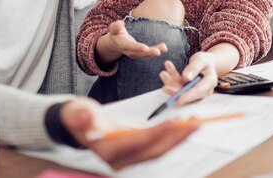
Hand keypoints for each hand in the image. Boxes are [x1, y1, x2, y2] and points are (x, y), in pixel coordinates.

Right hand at [60, 97, 196, 169]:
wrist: (75, 123)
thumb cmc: (76, 116)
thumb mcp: (76, 113)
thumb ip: (80, 116)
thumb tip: (87, 118)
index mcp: (109, 151)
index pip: (139, 142)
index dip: (159, 133)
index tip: (177, 122)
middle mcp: (120, 160)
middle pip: (154, 150)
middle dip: (176, 137)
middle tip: (196, 123)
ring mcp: (128, 158)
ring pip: (158, 149)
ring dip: (178, 137)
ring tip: (195, 123)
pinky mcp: (134, 151)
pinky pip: (156, 145)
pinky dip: (170, 135)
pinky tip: (182, 125)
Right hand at [96, 20, 167, 64]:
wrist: (115, 44)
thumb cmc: (116, 33)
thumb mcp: (113, 28)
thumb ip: (116, 26)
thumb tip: (120, 23)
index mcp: (123, 44)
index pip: (130, 46)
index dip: (137, 47)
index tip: (145, 48)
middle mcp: (129, 51)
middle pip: (140, 53)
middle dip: (149, 52)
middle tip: (158, 52)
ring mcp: (135, 54)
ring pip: (146, 54)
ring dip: (155, 51)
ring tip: (164, 48)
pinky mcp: (140, 53)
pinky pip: (149, 53)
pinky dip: (157, 50)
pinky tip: (164, 48)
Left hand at [159, 52, 217, 104]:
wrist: (205, 62)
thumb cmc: (205, 60)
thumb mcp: (201, 59)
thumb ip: (194, 68)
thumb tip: (186, 78)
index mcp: (210, 82)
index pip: (199, 90)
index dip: (189, 95)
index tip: (179, 99)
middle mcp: (204, 89)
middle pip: (188, 93)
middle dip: (175, 91)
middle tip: (164, 87)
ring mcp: (194, 90)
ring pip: (180, 89)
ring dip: (170, 82)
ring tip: (163, 73)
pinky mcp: (187, 89)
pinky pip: (177, 85)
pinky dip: (171, 78)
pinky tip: (166, 68)